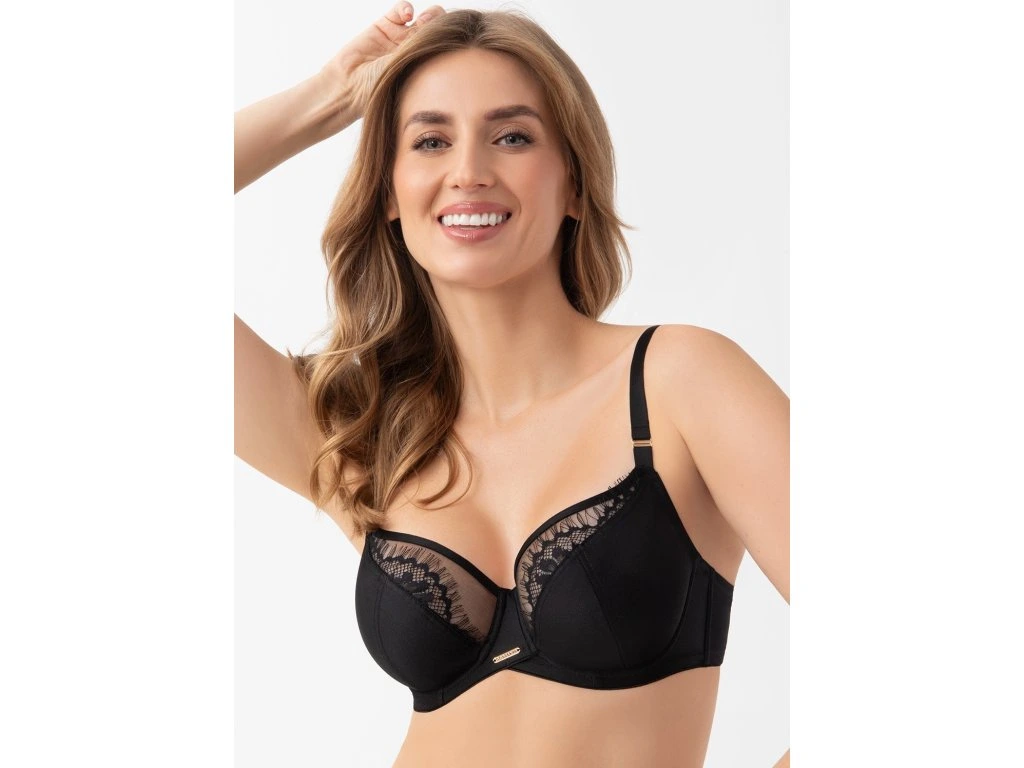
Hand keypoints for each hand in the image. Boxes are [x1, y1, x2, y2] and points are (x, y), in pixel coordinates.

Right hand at [318, 2, 444, 123]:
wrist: (350, 86)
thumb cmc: (380, 89)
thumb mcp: (409, 72)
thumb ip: (425, 55)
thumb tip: (447, 39)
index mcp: (426, 65)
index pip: (446, 48)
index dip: (450, 39)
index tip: (448, 39)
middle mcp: (415, 51)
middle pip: (438, 30)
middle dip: (440, 26)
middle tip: (433, 30)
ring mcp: (400, 37)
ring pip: (424, 17)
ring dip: (428, 16)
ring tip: (422, 22)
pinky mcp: (385, 25)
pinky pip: (402, 10)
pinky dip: (406, 8)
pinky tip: (407, 15)